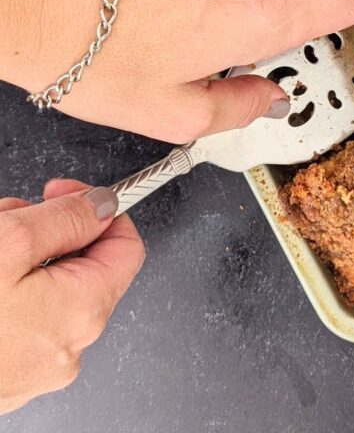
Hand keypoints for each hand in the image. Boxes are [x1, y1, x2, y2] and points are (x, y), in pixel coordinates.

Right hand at [0, 180, 144, 415]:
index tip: (62, 193)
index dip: (99, 210)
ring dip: (17, 259)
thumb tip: (104, 204)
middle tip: (5, 222)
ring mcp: (35, 367)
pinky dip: (3, 290)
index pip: (126, 246)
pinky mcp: (6, 376)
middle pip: (81, 264)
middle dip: (45, 231)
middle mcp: (68, 347)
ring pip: (46, 288)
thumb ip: (66, 217)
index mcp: (81, 310)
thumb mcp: (8, 240)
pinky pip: (21, 317)